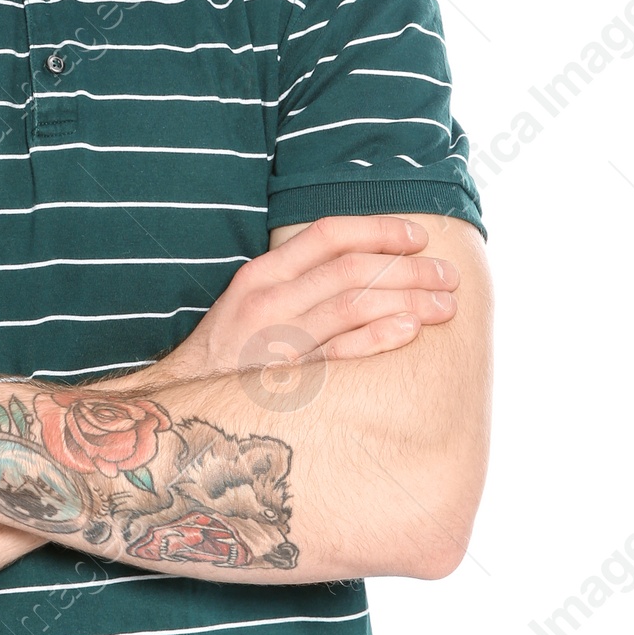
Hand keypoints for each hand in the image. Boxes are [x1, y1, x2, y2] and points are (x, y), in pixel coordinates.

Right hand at [152, 215, 460, 383]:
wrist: (184, 405)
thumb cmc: (230, 352)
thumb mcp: (252, 300)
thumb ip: (297, 279)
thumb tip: (365, 264)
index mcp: (262, 274)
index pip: (328, 234)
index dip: (379, 229)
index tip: (419, 237)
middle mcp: (268, 300)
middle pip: (351, 269)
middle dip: (410, 269)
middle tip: (449, 275)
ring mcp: (276, 340)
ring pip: (353, 305)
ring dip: (409, 301)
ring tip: (445, 305)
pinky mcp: (286, 379)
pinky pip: (340, 353)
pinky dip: (378, 338)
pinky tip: (410, 330)